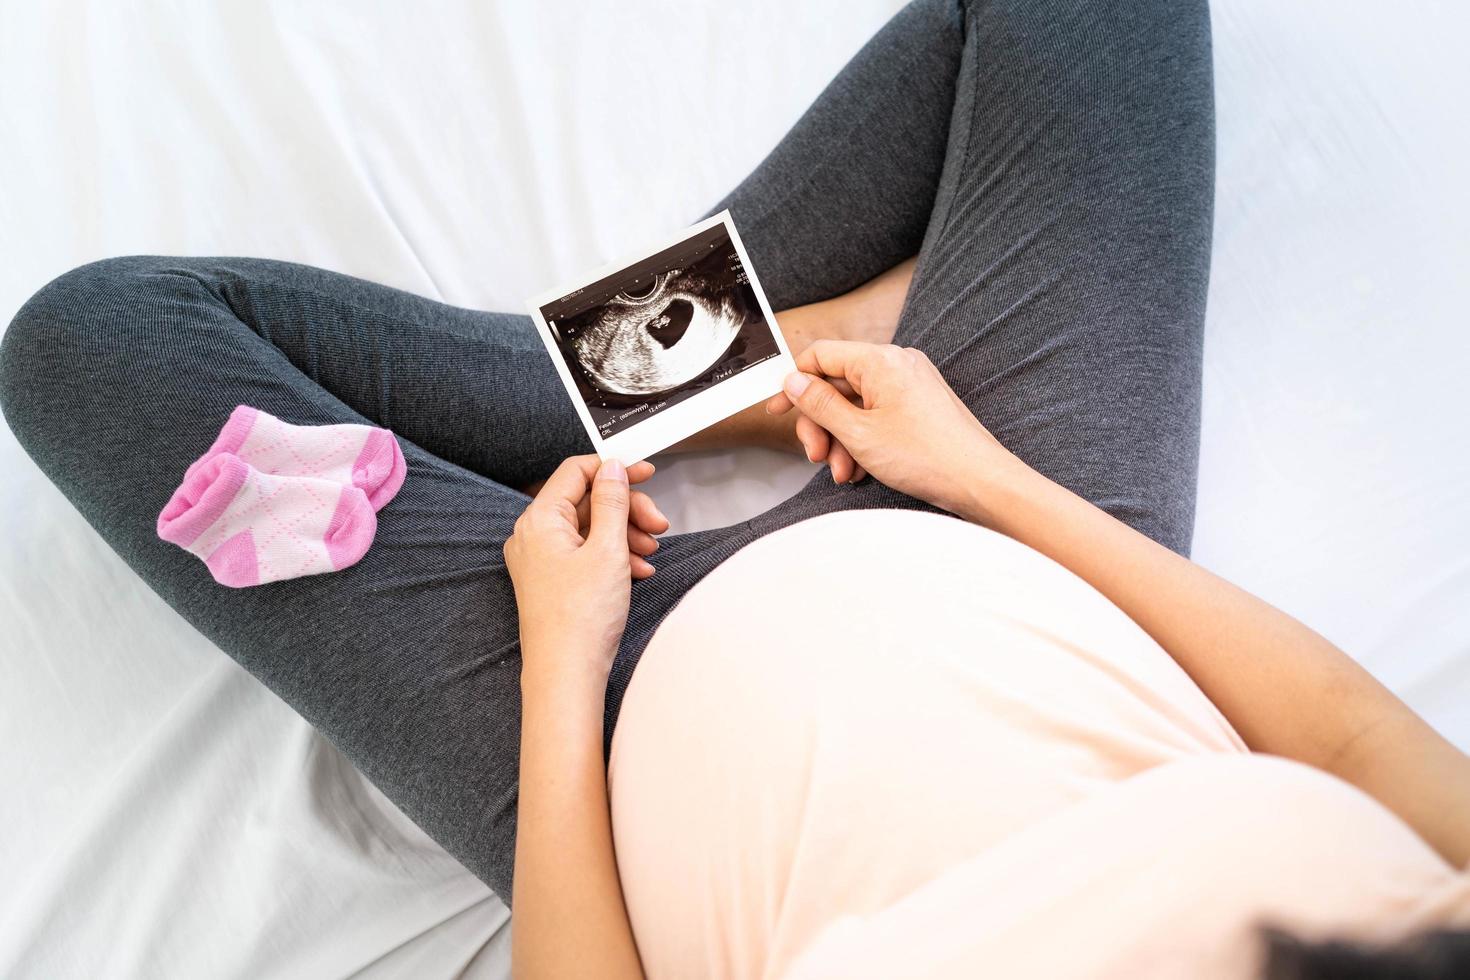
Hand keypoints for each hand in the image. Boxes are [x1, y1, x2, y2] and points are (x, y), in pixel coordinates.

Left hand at [504, 455, 668, 684]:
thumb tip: (612, 468)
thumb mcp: (608, 549)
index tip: (647, 473)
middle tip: (658, 524)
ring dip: (626, 535)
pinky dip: (615, 557)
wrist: (566, 674)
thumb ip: (612, 501)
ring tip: (650, 553)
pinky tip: (638, 571)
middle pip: (588, 501)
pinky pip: (586, 554)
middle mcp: (534, 536)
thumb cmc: (580, 618)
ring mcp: (542, 560)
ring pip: (591, 529)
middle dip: (627, 510)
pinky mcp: (554, 580)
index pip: (576, 471)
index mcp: (540, 520)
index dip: (614, 469)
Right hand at [765, 340, 1020, 520]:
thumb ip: (820, 404)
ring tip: (843, 472)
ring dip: (841, 439)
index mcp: (880, 360)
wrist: (981, 482)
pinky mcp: (920, 405)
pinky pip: (878, 415)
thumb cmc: (927, 456)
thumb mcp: (858, 433)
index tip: (777, 410)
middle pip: (837, 384)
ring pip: (856, 405)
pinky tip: (861, 470)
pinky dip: (863, 440)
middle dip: (821, 424)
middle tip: (815, 456)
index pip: (821, 355)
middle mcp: (897, 364)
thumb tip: (793, 381)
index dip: (794, 383)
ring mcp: (911, 384)